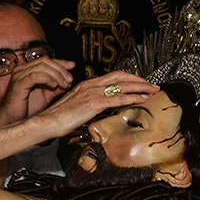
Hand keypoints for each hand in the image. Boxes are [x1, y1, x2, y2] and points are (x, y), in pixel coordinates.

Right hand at [0, 58, 74, 127]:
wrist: (12, 122)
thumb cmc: (26, 110)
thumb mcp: (46, 96)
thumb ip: (56, 87)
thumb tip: (69, 80)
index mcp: (28, 71)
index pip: (46, 61)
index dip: (60, 62)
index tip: (72, 65)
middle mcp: (22, 71)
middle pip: (45, 61)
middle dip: (60, 68)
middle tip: (69, 79)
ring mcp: (19, 76)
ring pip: (41, 66)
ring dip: (56, 74)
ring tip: (64, 84)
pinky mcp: (18, 84)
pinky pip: (35, 76)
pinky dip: (47, 79)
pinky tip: (54, 85)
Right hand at [35, 71, 159, 139]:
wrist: (47, 122)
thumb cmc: (58, 119)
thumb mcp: (76, 109)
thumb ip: (88, 105)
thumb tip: (98, 109)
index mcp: (87, 85)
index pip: (113, 77)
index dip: (129, 78)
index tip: (140, 84)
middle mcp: (91, 86)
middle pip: (120, 77)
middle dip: (139, 80)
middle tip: (152, 85)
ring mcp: (92, 93)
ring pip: (122, 85)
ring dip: (140, 87)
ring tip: (152, 90)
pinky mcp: (93, 103)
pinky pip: (117, 98)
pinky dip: (132, 98)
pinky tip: (142, 99)